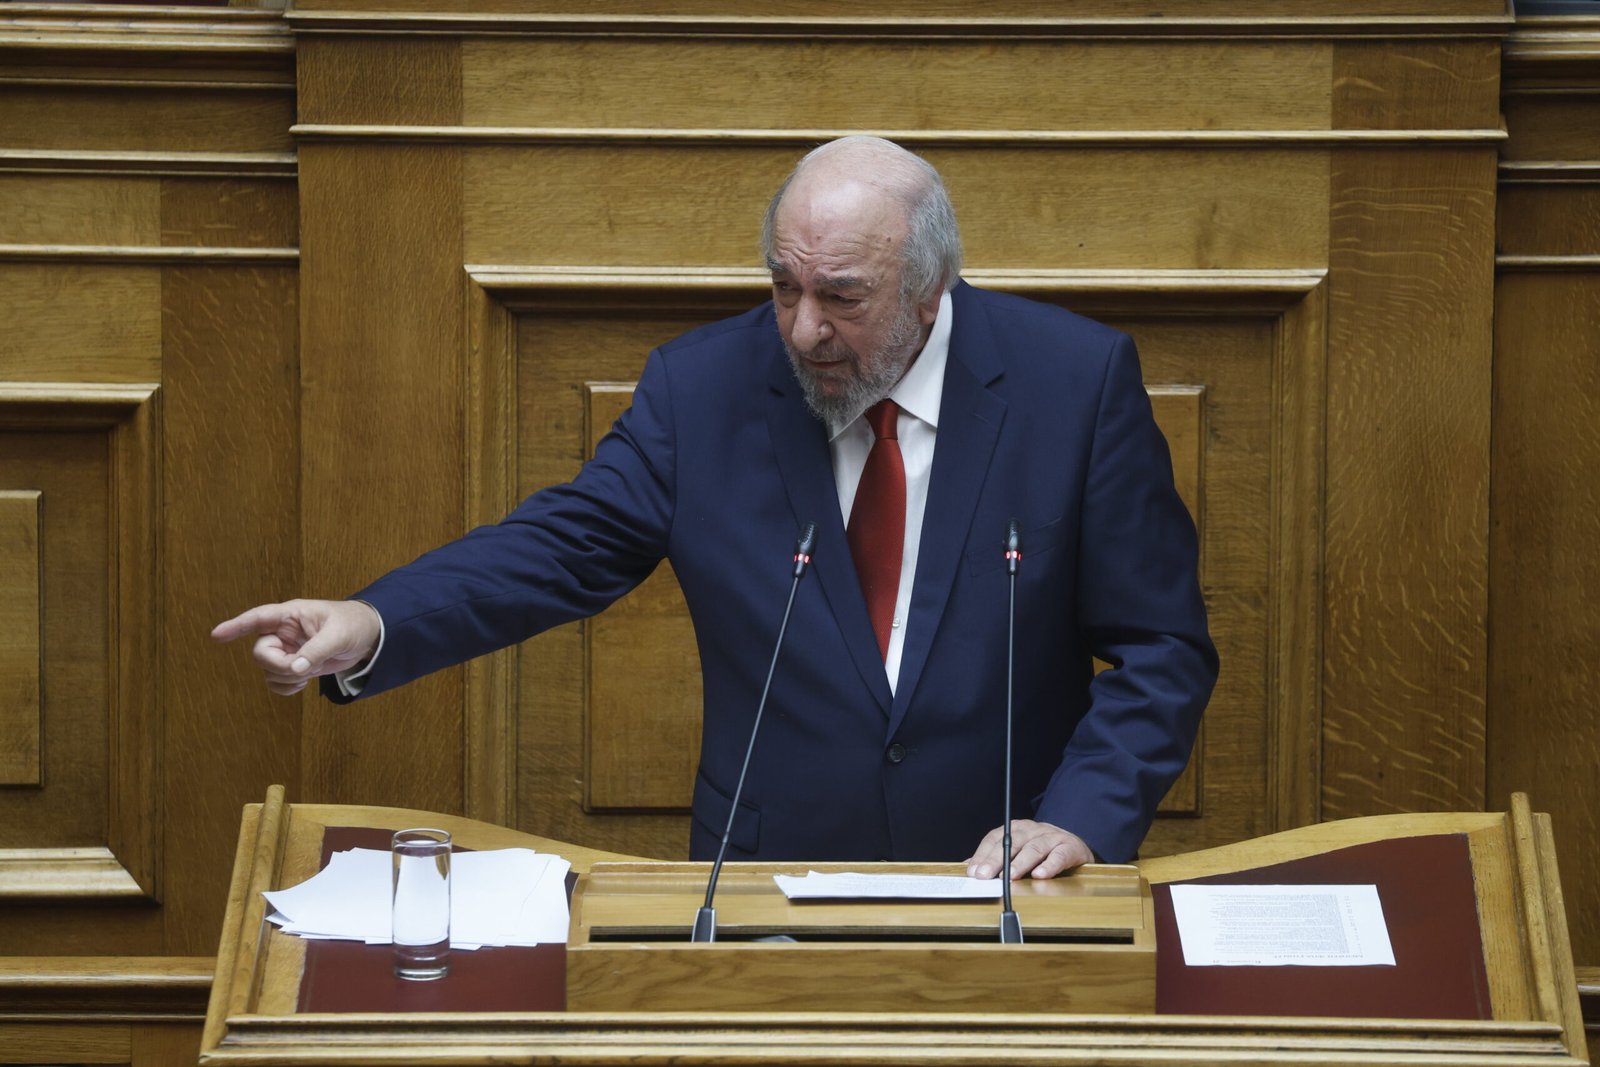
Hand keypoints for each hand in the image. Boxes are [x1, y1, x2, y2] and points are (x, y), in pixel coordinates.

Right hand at [211, 599, 381, 695]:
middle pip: (261, 654)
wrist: (368, 636)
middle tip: (303, 669)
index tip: (216, 636)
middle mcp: (283, 632)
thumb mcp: (338, 635)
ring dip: (285, 678)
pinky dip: (286, 687)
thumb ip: (316, 651)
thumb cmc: (354, 624)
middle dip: (279, 666)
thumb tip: (296, 670)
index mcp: (291, 615)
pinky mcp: (294, 665)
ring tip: (309, 673)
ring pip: (268, 671)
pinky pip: (277, 681)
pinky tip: (303, 683)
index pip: (257, 618)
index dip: (236, 626)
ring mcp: (287, 650)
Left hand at [965, 820, 1093, 880]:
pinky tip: (1039, 875)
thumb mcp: (1017, 851)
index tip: (973, 871)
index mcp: (1016, 829)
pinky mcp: (1070, 848)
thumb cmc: (1042, 851)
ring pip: (1034, 848)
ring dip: (1020, 863)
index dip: (983, 854)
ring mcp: (1052, 837)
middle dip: (996, 860)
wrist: (1075, 846)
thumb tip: (969, 868)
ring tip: (1010, 876)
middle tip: (985, 876)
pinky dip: (1049, 865)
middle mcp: (1033, 830)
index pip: (995, 838)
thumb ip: (995, 858)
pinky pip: (1059, 856)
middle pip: (1012, 843)